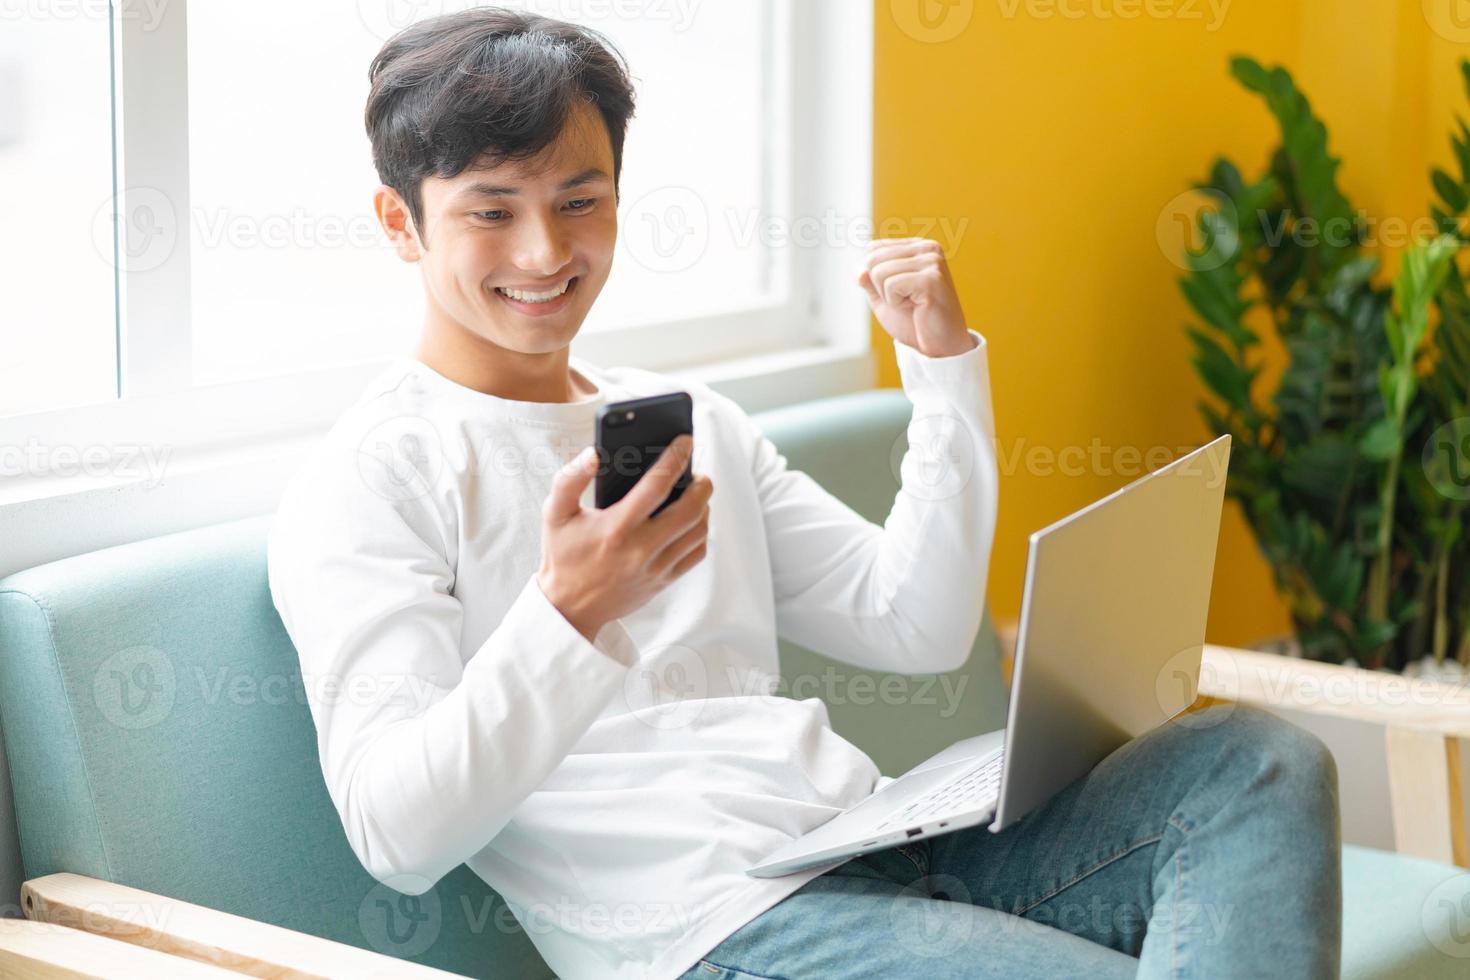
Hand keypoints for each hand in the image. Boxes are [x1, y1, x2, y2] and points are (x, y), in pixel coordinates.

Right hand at [536, 434, 713, 642]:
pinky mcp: (663, 581)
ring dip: (703, 507)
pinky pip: (695, 553)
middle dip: (701, 485)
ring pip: (698, 531)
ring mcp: (655, 568)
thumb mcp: (555, 513)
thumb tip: (595, 453)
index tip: (685, 441)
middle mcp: (640, 549)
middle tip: (699, 473)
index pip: (657, 485)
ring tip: (696, 494)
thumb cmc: (562, 553)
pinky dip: (700, 533)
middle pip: (689, 510)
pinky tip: (692, 520)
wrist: (569, 607)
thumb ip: (570, 478)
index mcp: (616, 528)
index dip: (675, 458)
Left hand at [858, 237, 974, 357]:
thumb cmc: (914, 322)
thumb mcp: (883, 298)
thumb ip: (868, 281)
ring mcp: (931, 261)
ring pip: (879, 272)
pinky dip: (896, 303)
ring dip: (889, 297)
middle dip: (880, 288)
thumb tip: (858, 269)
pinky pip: (891, 286)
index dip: (875, 278)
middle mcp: (927, 248)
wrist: (940, 346)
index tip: (900, 291)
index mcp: (916, 247)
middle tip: (906, 300)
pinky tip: (917, 307)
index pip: (872, 249)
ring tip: (913, 304)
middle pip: (872, 259)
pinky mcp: (931, 279)